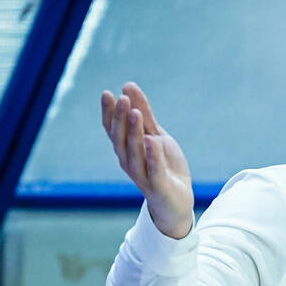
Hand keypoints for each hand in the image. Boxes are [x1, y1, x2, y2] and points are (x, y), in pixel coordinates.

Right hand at [101, 82, 193, 238]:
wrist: (178, 199)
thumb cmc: (163, 165)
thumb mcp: (155, 135)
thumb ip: (144, 114)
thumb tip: (128, 85)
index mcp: (126, 149)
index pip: (112, 129)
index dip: (109, 113)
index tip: (108, 93)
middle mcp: (129, 162)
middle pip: (120, 139)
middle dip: (121, 118)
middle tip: (123, 98)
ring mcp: (142, 175)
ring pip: (134, 153)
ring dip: (133, 132)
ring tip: (135, 112)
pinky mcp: (158, 187)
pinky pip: (154, 170)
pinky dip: (153, 156)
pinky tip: (152, 141)